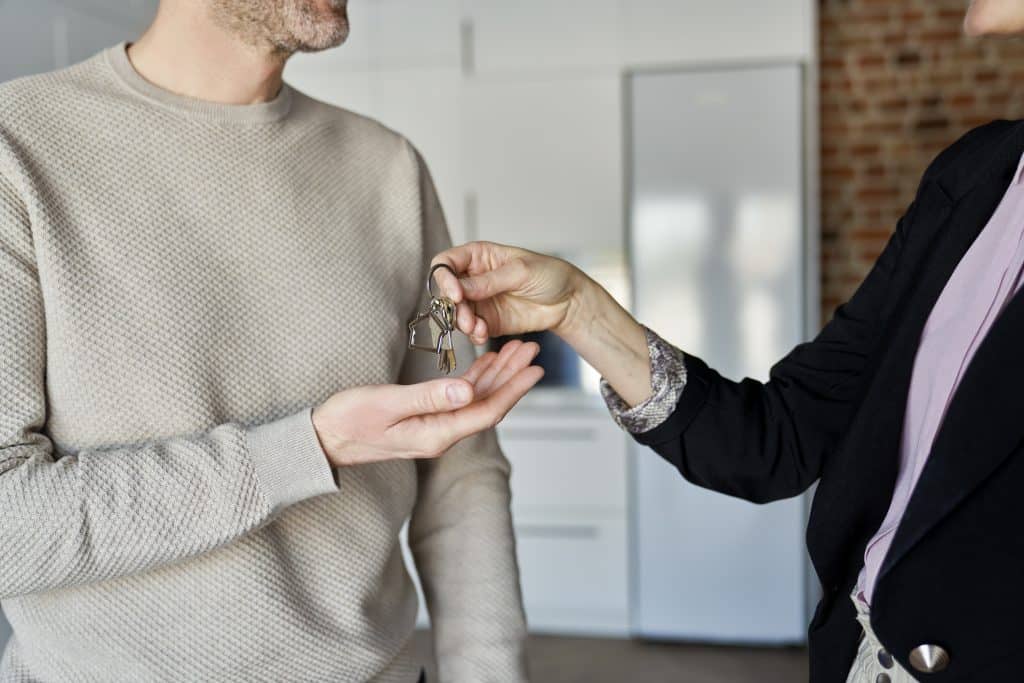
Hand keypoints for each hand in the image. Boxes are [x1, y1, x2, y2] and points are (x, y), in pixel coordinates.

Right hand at [312, 340, 542, 466]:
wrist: (323, 440)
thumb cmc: (348, 421)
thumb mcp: (387, 404)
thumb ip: (428, 398)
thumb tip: (468, 391)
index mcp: (437, 433)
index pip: (487, 410)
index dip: (514, 388)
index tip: (535, 368)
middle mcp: (441, 433)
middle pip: (487, 402)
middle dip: (513, 375)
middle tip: (534, 348)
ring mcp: (434, 427)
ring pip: (476, 398)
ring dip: (498, 374)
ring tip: (518, 349)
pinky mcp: (425, 418)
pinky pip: (459, 398)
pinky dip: (476, 377)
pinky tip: (486, 363)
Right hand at [432, 241, 653, 407]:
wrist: (568, 301)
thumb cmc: (549, 275)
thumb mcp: (520, 271)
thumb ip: (489, 281)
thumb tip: (461, 289)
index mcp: (479, 256)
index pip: (447, 262)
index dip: (444, 277)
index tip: (455, 294)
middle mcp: (474, 278)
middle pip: (446, 291)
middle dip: (452, 306)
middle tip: (466, 319)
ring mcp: (480, 301)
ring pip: (456, 312)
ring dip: (462, 323)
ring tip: (477, 329)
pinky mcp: (488, 321)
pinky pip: (471, 329)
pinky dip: (473, 334)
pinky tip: (483, 334)